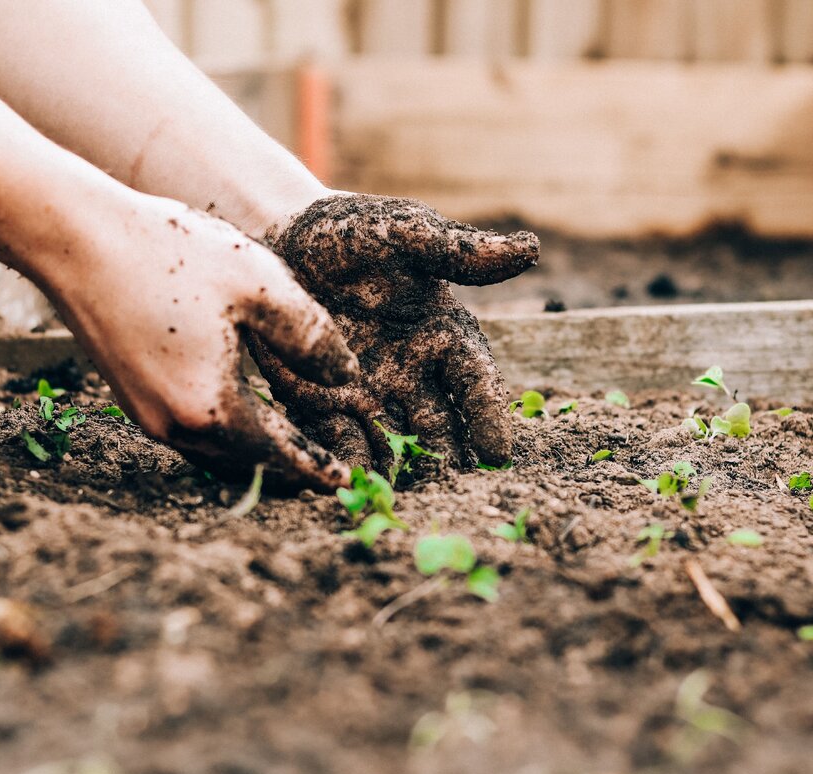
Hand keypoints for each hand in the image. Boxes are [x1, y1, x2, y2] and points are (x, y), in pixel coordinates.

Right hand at [41, 191, 358, 489]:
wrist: (77, 239)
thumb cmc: (171, 254)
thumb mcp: (260, 284)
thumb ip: (311, 337)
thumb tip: (346, 377)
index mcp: (212, 407)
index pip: (279, 455)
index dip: (316, 468)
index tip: (346, 482)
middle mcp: (174, 425)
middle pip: (246, 464)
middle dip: (289, 470)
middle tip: (326, 471)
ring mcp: (146, 415)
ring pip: (215, 453)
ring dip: (255, 455)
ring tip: (292, 448)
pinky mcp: (131, 397)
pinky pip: (191, 433)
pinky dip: (226, 435)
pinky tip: (244, 414)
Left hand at [249, 194, 538, 471]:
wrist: (282, 238)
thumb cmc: (353, 232)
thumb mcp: (405, 233)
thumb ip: (458, 251)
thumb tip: (530, 249)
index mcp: (443, 335)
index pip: (475, 382)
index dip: (488, 416)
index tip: (498, 453)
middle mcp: (413, 373)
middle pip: (440, 426)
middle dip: (448, 460)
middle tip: (454, 493)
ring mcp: (370, 393)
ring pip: (394, 443)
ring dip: (401, 473)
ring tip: (405, 501)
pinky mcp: (324, 404)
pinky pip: (340, 440)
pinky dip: (348, 464)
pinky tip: (350, 486)